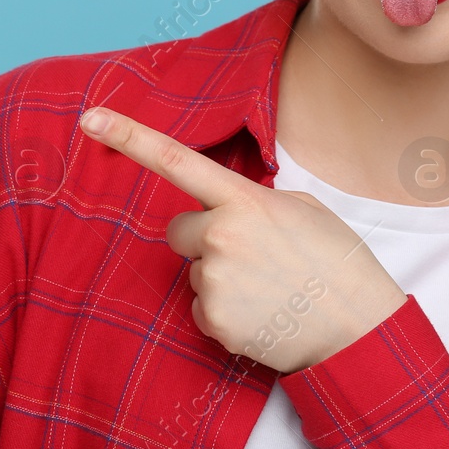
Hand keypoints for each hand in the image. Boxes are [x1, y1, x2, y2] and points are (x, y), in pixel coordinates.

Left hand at [78, 106, 406, 373]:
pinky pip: (201, 309)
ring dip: (222, 279)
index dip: (129, 137)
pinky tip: (262, 314)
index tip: (90, 119)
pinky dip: (226, 314)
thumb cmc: (337, 264)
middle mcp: (221, 236)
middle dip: (204, 240)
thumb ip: (258, 202)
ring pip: (194, 272)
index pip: (177, 160)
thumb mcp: (305, 211)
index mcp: (244, 201)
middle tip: (253, 257)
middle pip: (178, 230)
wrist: (358, 329)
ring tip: (269, 289)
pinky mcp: (212, 320)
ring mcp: (213, 280)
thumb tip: (230, 211)